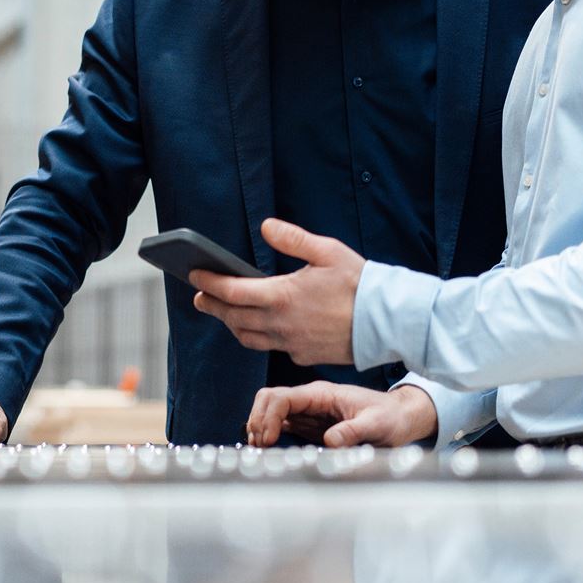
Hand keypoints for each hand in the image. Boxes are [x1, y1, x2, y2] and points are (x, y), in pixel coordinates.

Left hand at [191, 219, 363, 366]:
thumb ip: (292, 239)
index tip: (194, 275)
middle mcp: (281, 324)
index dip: (209, 282)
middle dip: (212, 305)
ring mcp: (291, 343)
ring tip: (224, 312)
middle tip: (200, 296)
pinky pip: (271, 347)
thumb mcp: (327, 251)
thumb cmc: (360, 283)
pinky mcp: (303, 356)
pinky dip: (258, 336)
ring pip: (248, 337)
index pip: (232, 291)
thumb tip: (265, 226)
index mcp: (282, 296)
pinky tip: (259, 326)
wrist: (387, 322)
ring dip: (232, 324)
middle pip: (233, 317)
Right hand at [247, 381, 436, 447]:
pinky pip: (282, 423)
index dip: (269, 416)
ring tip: (260, 447)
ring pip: (272, 410)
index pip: (282, 397)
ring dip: (261, 425)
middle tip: (260, 445)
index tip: (267, 439)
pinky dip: (270, 432)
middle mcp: (311, 400)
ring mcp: (309, 411)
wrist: (401, 417)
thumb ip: (354, 431)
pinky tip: (269, 446)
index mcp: (322, 394)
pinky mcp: (311, 424)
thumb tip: (331, 441)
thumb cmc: (390, 416)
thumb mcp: (376, 424)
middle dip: (258, 419)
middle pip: (270, 399)